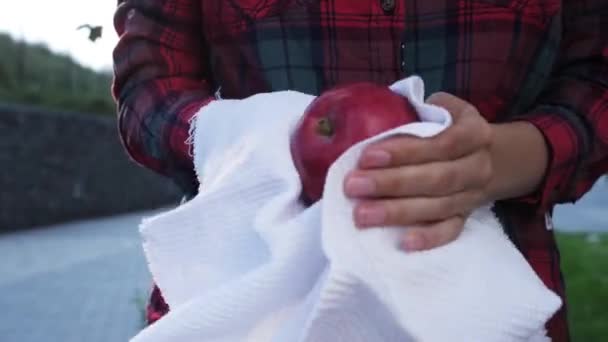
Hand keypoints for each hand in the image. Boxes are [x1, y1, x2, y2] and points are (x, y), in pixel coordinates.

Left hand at [343, 92, 493, 251]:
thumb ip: (415, 111)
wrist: (485, 157)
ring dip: (397, 212)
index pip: (442, 143)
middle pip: (436, 179)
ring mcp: (473, 196)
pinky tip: (402, 243)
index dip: (405, 151)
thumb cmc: (447, 128)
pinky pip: (450, 231)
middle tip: (353, 186)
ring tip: (361, 215)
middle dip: (391, 183)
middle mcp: (478, 166)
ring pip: (437, 208)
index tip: (367, 156)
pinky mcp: (465, 218)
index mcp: (475, 132)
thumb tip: (369, 120)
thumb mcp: (441, 108)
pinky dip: (428, 238)